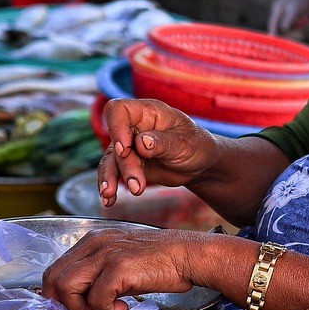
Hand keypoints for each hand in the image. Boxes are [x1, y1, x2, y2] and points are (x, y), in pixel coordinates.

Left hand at [41, 226, 196, 309]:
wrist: (188, 255)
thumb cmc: (159, 261)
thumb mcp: (120, 260)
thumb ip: (97, 273)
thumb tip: (78, 299)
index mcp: (92, 240)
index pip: (55, 270)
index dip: (59, 295)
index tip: (78, 307)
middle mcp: (94, 243)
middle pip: (53, 279)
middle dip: (66, 303)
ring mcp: (105, 253)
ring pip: (66, 288)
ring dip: (82, 307)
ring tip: (106, 308)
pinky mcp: (119, 266)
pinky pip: (95, 298)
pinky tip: (124, 306)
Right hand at [97, 97, 218, 206]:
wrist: (199, 165)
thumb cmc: (196, 146)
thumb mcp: (185, 144)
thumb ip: (163, 143)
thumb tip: (141, 143)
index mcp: (148, 112)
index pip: (119, 110)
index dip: (116, 127)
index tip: (124, 149)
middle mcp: (134, 126)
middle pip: (116, 140)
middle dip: (124, 165)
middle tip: (137, 184)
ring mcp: (129, 145)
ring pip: (110, 159)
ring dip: (110, 178)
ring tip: (110, 195)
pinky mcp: (128, 163)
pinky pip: (113, 173)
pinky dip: (110, 186)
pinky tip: (109, 200)